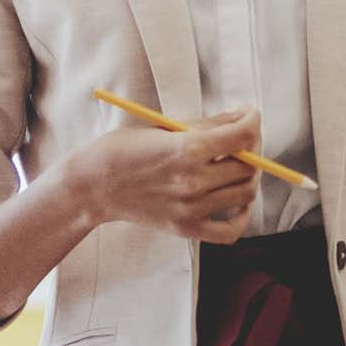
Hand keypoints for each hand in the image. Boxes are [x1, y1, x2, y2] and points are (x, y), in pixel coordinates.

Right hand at [75, 108, 261, 242]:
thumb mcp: (163, 127)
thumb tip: (241, 118)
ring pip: (245, 193)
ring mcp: (191, 208)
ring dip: (248, 177)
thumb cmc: (123, 150)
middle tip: (241, 139)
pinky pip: (230, 231)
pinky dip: (242, 216)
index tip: (250, 114)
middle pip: (248, 165)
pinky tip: (236, 201)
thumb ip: (206, 125)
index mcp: (187, 150)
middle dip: (251, 147)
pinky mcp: (186, 228)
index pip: (241, 135)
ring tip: (236, 166)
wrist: (93, 186)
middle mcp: (192, 181)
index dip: (252, 120)